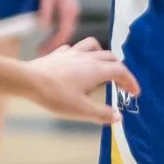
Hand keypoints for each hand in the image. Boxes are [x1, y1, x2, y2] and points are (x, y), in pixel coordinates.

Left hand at [22, 35, 136, 123]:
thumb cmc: (55, 96)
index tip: (135, 92)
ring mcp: (72, 53)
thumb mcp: (81, 110)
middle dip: (120, 69)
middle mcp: (87, 58)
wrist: (28, 80)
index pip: (120, 71)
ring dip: (102, 54)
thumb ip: (102, 114)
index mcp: (96, 70)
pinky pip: (74, 49)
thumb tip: (118, 117)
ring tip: (102, 66)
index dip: (130, 81)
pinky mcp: (58, 54)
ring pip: (93, 46)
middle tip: (122, 84)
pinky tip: (77, 63)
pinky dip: (81, 54)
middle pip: (110, 57)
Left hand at [33, 0, 80, 51]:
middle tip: (42, 53)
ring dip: (56, 40)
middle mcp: (72, 13)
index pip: (64, 33)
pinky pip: (63, 24)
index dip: (53, 43)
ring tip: (44, 47)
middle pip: (66, 34)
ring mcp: (70, 11)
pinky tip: (47, 35)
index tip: (43, 50)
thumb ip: (45, 11)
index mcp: (69, 11)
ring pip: (65, 30)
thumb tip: (43, 28)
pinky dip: (56, 32)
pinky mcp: (66, 8)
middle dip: (55, 45)